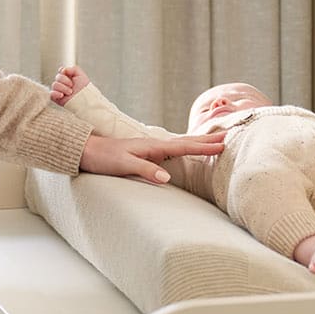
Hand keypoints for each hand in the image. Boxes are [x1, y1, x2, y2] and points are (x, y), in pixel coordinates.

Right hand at [49, 65, 90, 103]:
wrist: (86, 99)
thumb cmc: (85, 88)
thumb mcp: (81, 75)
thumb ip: (73, 68)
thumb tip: (63, 70)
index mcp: (68, 77)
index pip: (61, 71)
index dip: (63, 71)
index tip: (68, 74)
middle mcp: (62, 83)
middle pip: (57, 77)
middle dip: (65, 80)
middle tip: (72, 86)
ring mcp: (59, 91)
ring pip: (54, 85)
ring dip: (63, 88)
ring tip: (70, 92)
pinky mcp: (57, 98)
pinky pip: (51, 94)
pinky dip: (55, 93)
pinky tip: (62, 95)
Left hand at [79, 131, 225, 183]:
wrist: (86, 150)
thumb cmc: (103, 158)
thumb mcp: (123, 165)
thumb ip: (145, 170)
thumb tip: (167, 177)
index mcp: (152, 146)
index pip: (183, 146)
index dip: (203, 147)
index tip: (221, 145)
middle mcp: (154, 144)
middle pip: (186, 141)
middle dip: (207, 140)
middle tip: (228, 136)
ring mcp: (151, 148)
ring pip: (181, 144)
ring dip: (199, 142)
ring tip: (215, 140)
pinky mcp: (147, 154)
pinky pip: (173, 150)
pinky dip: (186, 147)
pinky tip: (188, 149)